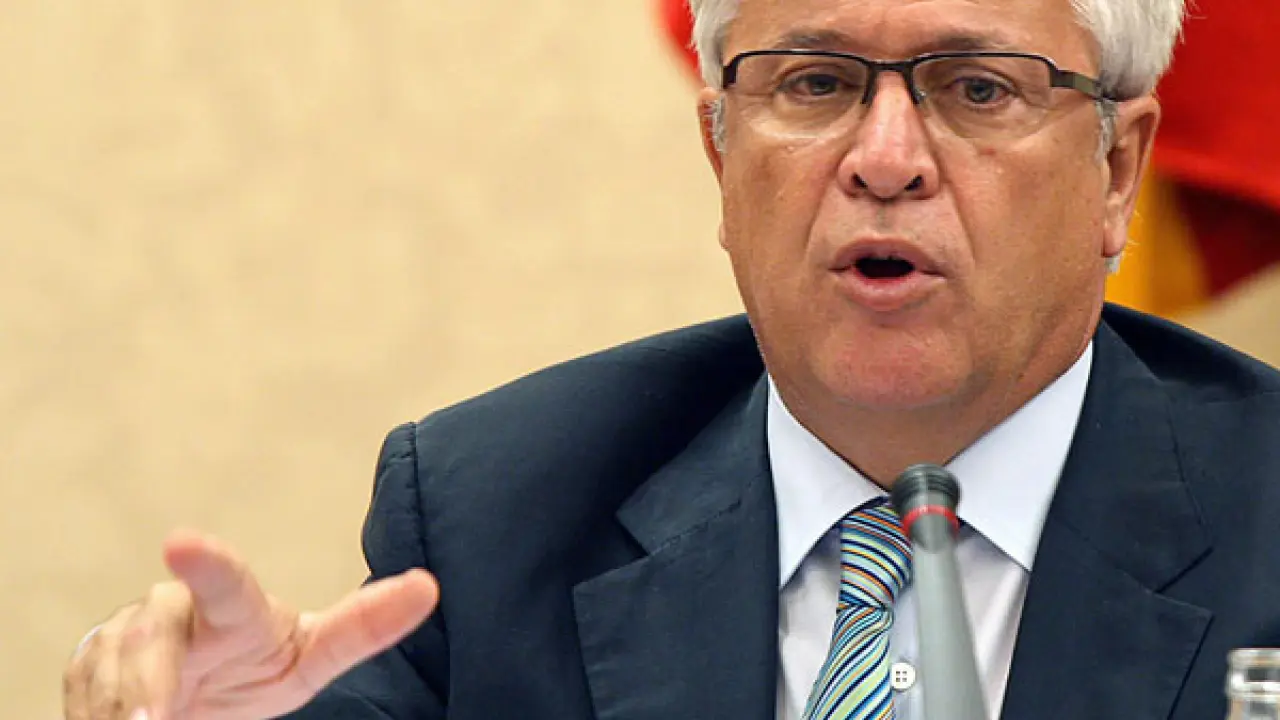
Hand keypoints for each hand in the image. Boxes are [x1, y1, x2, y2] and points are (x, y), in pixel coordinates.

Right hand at [63, 530, 438, 719]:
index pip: (225, 585)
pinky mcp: (85, 667)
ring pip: (110, 680)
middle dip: (142, 683)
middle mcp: (173, 614)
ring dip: (122, 711)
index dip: (206, 563)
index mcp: (235, 610)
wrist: (189, 691)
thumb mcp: (311, 656)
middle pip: (149, 640)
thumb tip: (428, 587)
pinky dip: (102, 719)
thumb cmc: (253, 664)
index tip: (181, 544)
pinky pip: (85, 701)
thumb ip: (362, 627)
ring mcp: (122, 639)